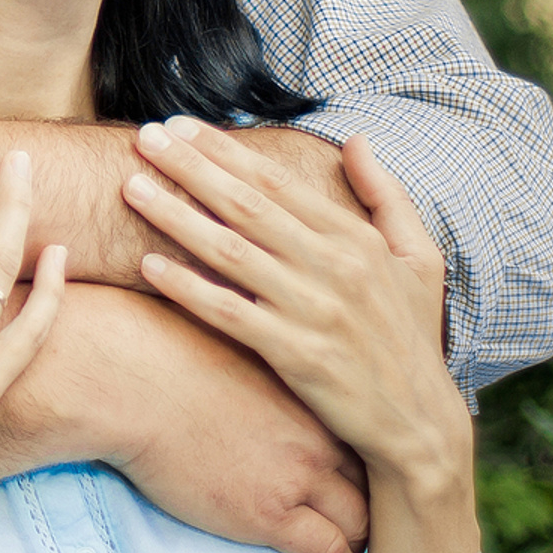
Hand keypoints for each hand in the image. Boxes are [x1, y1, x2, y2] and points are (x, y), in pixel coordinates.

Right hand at [82, 288, 371, 552]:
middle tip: (373, 527)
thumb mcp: (220, 341)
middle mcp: (315, 433)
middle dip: (377, 507)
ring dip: (366, 545)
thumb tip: (230, 365)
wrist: (127, 379)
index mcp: (304, 390)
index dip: (365, 460)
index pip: (359, 434)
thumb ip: (245, 360)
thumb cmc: (153, 353)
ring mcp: (298, 475)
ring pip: (362, 522)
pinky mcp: (270, 514)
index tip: (361, 478)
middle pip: (373, 481)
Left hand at [123, 119, 463, 491]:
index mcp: (357, 240)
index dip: (224, 151)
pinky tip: (149, 266)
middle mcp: (335, 268)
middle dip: (191, 168)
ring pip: (232, 253)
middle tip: (143, 138)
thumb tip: (357, 138)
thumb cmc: (411, 337)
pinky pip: (231, 315)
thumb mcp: (419, 259)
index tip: (179, 127)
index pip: (278, 183)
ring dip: (177, 217)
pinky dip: (189, 289)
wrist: (421, 426)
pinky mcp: (298, 357)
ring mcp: (315, 312)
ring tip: (131, 189)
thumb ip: (387, 195)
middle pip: (248, 206)